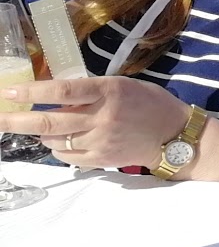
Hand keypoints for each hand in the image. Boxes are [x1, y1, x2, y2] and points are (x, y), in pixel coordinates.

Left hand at [0, 75, 187, 170]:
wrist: (174, 135)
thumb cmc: (148, 104)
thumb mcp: (122, 86)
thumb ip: (91, 91)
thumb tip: (53, 94)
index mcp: (108, 91)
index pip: (62, 91)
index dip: (32, 92)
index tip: (8, 92)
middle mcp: (102, 117)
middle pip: (48, 121)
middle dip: (15, 120)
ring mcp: (100, 141)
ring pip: (53, 140)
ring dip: (42, 133)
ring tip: (44, 126)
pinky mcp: (100, 160)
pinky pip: (65, 156)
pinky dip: (57, 148)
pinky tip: (63, 141)